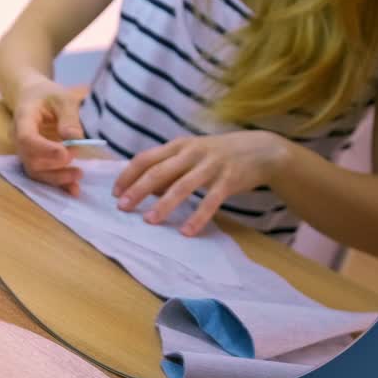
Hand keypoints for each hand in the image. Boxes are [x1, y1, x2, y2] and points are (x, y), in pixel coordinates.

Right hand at [10, 77, 86, 194]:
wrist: (33, 97)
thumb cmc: (48, 94)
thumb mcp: (63, 97)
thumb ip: (69, 116)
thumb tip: (75, 139)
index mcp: (23, 118)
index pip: (26, 138)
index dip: (44, 149)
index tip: (65, 153)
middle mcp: (18, 138)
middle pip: (30, 159)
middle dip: (54, 163)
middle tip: (76, 155)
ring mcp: (24, 151)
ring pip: (35, 171)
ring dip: (57, 177)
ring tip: (78, 175)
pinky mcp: (33, 159)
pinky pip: (42, 175)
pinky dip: (58, 184)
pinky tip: (73, 190)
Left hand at [112, 131, 288, 235]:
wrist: (262, 150)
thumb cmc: (217, 155)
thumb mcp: (190, 155)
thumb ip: (167, 170)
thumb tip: (141, 190)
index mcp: (178, 146)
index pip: (146, 158)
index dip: (128, 175)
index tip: (115, 193)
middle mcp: (192, 152)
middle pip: (159, 171)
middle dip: (138, 189)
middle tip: (123, 207)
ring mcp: (211, 165)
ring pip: (182, 186)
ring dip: (164, 204)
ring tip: (149, 220)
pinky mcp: (229, 179)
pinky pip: (211, 201)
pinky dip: (198, 216)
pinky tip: (187, 231)